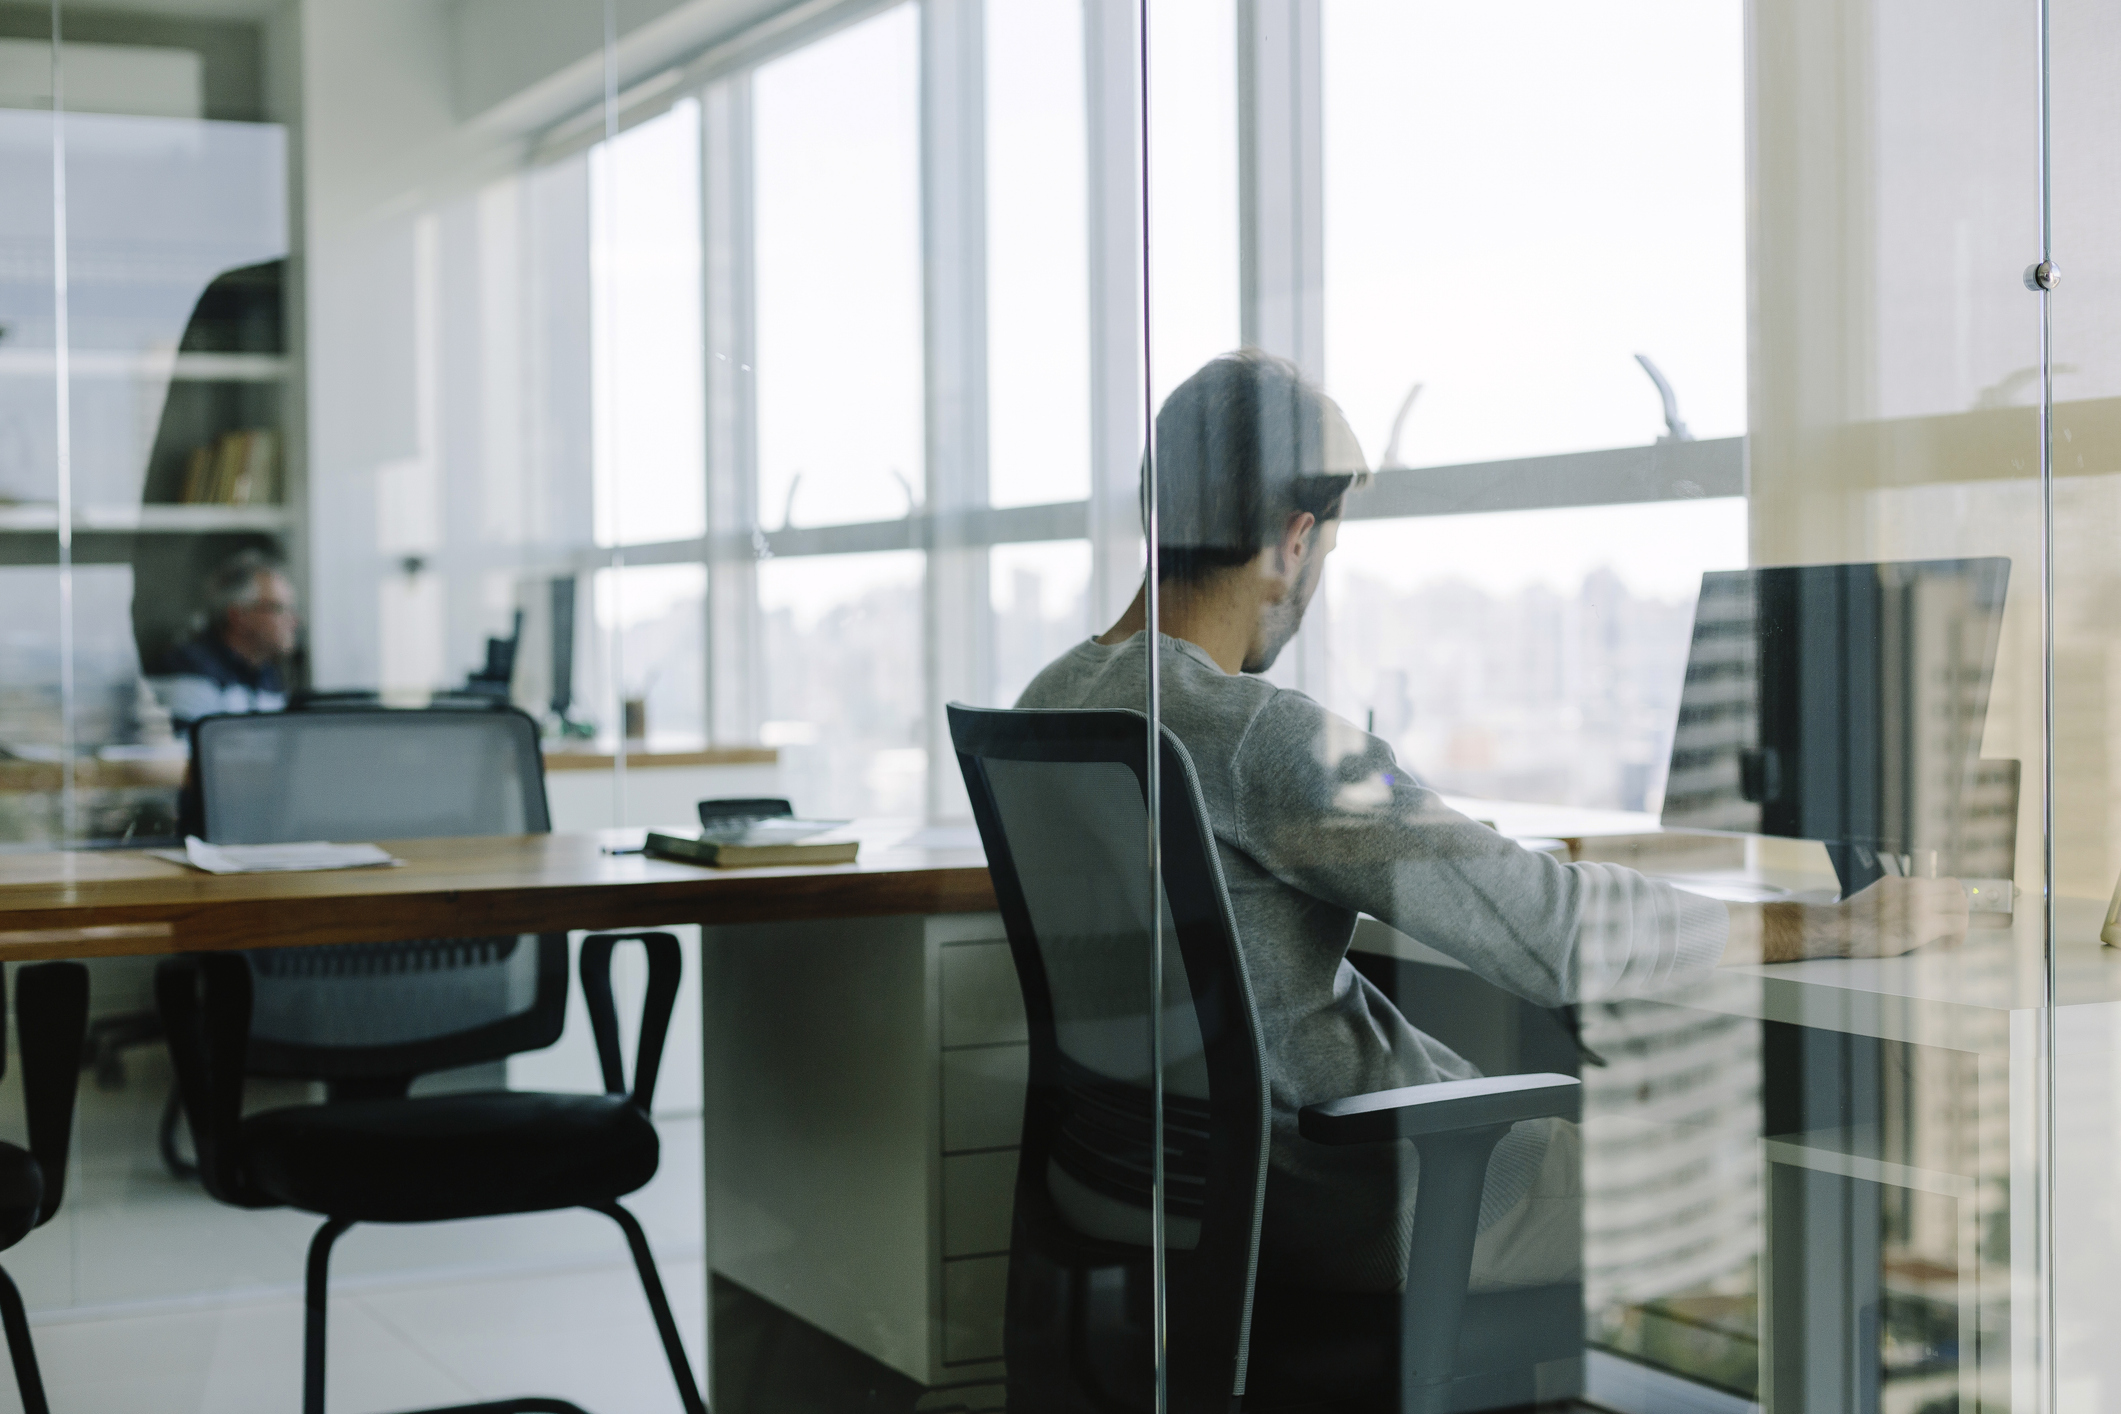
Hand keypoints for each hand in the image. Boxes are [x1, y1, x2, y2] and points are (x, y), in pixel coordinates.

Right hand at [1760, 876, 1969, 962]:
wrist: (1837, 928)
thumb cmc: (1851, 920)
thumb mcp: (1876, 897)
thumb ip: (1897, 897)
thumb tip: (1912, 908)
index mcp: (1902, 882)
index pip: (1941, 882)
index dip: (1952, 897)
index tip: (1949, 911)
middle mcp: (1914, 888)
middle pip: (1957, 890)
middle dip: (1962, 907)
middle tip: (1956, 924)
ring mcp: (1919, 905)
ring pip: (1961, 907)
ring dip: (1962, 922)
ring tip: (1952, 938)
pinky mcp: (1922, 925)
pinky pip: (1955, 925)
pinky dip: (1958, 936)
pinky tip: (1949, 946)